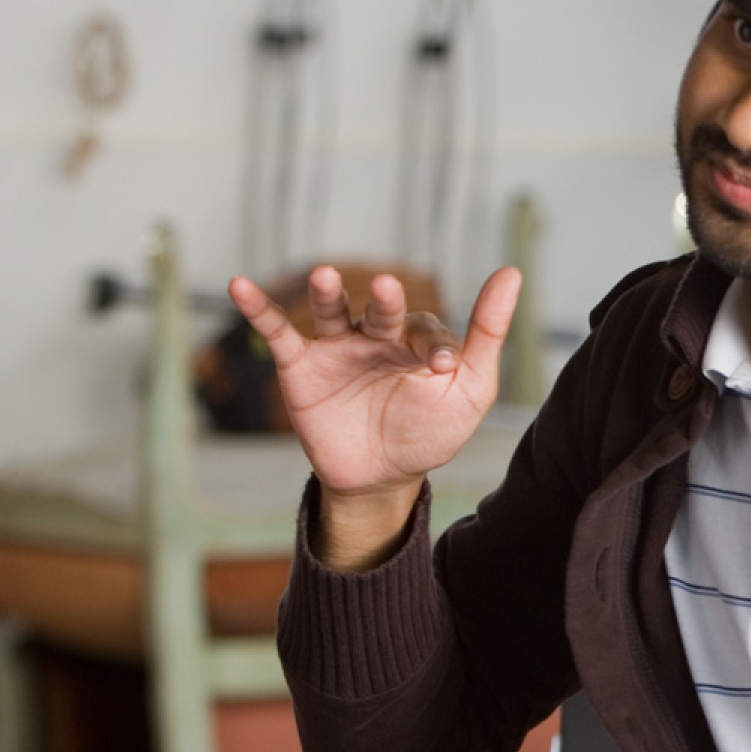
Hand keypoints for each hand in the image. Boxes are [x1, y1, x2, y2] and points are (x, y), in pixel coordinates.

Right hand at [227, 264, 521, 499]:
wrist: (381, 479)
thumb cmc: (431, 432)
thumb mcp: (470, 388)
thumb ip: (487, 334)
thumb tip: (511, 272)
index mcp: (418, 339)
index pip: (426, 329)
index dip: (433, 345)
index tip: (439, 368)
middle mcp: (377, 335)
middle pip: (380, 310)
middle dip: (385, 302)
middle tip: (388, 290)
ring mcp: (338, 348)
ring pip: (332, 312)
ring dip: (327, 294)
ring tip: (323, 275)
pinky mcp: (302, 367)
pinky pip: (278, 333)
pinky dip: (258, 310)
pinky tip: (238, 285)